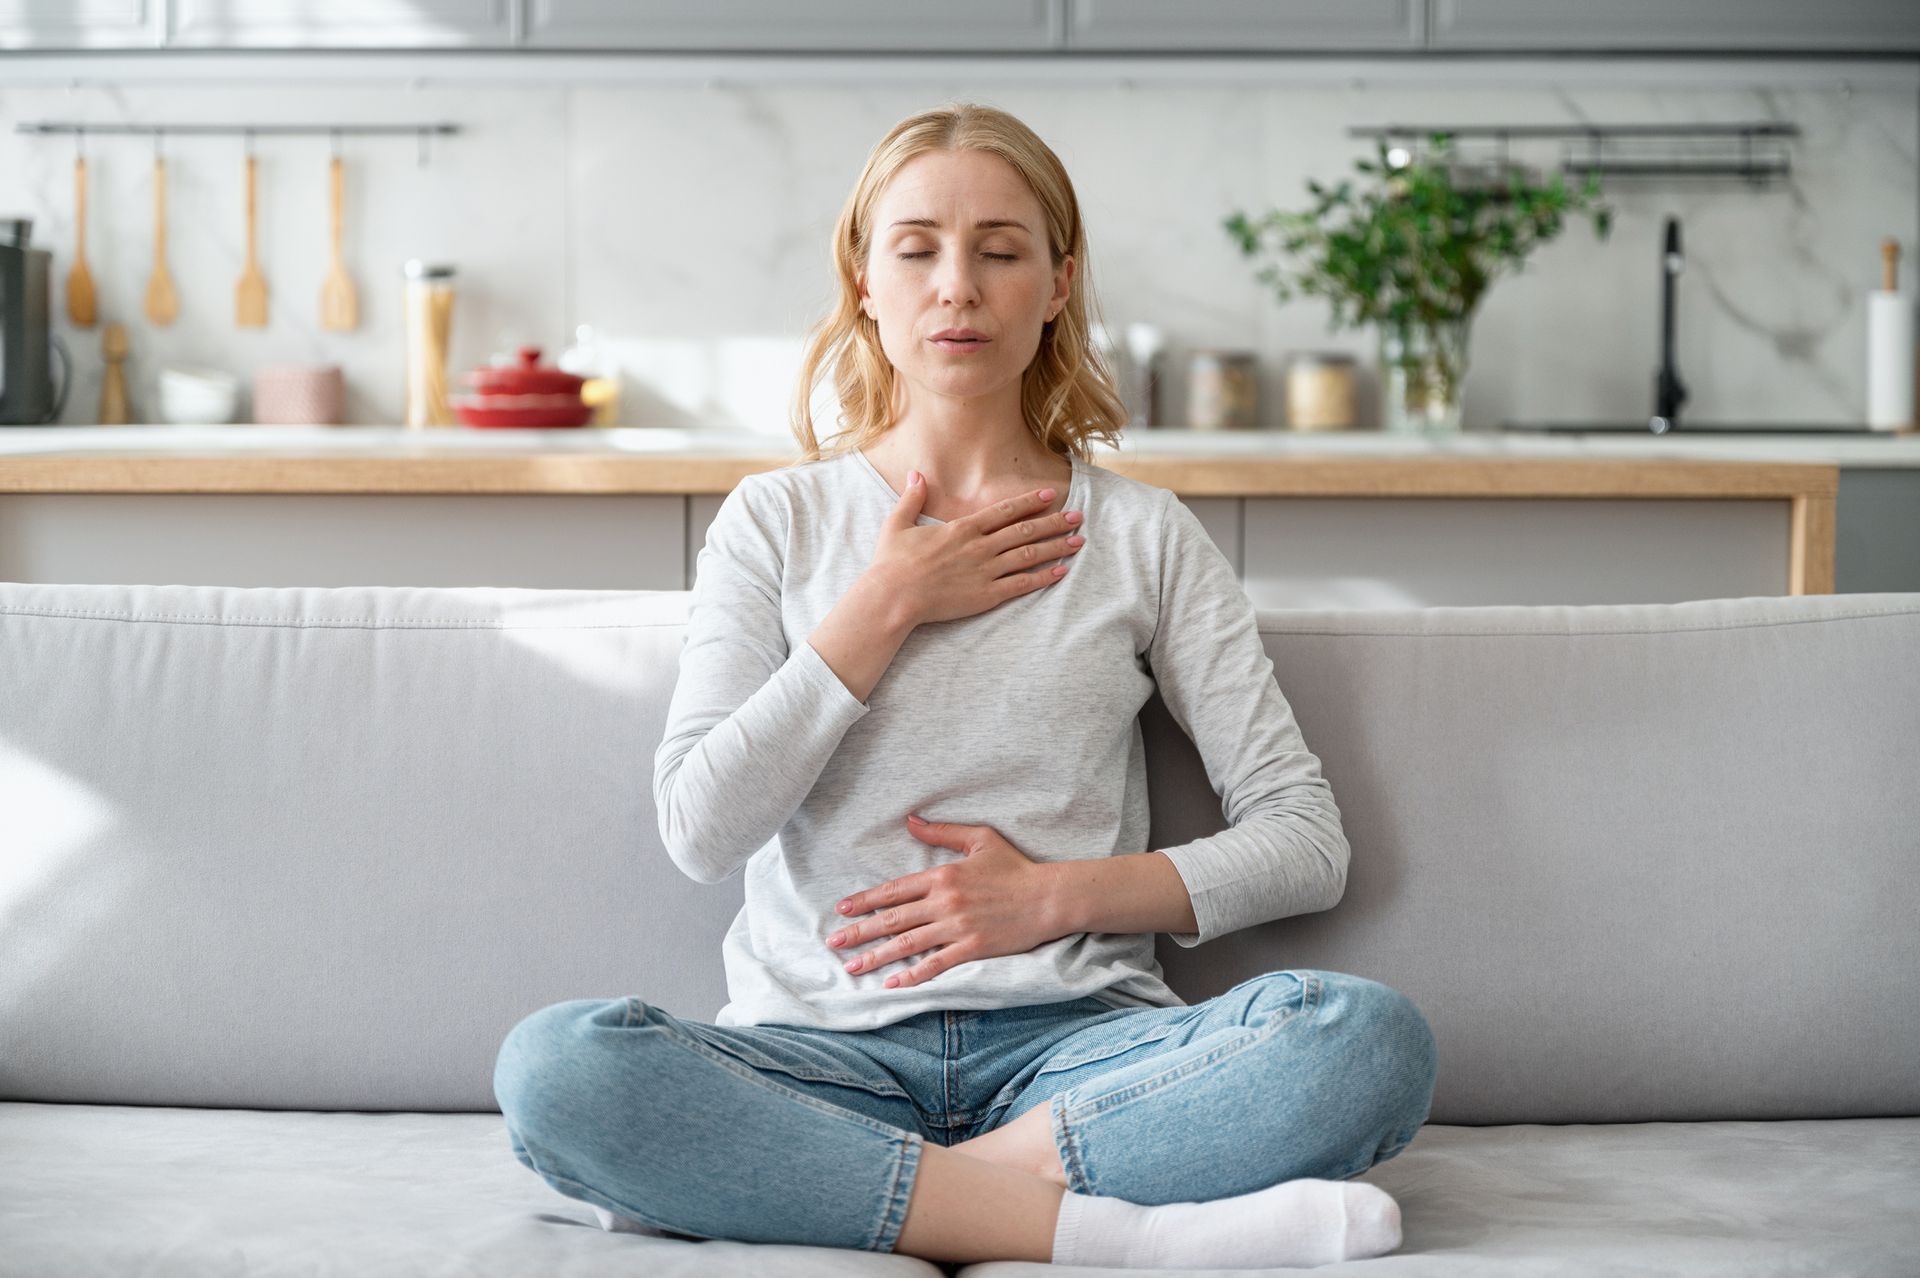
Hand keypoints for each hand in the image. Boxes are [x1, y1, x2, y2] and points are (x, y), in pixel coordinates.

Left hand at [825, 815, 1071, 988]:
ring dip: (877, 956)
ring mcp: (957, 927)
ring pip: (907, 944)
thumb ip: (942, 832)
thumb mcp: (979, 839)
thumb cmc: (1016, 867)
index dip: (865, 900)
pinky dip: (912, 976)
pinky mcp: (972, 948)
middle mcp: (944, 902)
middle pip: (893, 919)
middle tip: (834, 942)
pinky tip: (893, 984)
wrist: (1049, 896)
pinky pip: (936, 964)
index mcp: (943, 875)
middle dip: (860, 932)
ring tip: (852, 966)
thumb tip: (910, 820)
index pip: (894, 889)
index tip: (842, 909)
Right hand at [867, 472, 1085, 628]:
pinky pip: (1022, 584)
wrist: (893, 597)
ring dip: (1056, 546)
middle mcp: (980, 547)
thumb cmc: (892, 563)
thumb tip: (916, 474)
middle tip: (1078, 516)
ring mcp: (985, 571)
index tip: (1050, 495)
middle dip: (1055, 522)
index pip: (1005, 511)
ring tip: (1078, 541)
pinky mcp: (986, 596)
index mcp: (963, 528)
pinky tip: (1061, 571)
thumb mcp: (898, 523)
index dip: (1030, 502)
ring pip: (1029, 555)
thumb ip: (912, 498)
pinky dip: (1044, 577)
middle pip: (1025, 530)